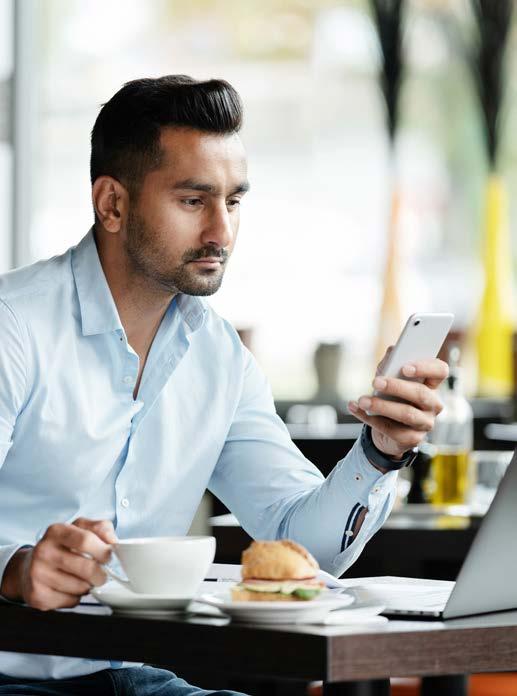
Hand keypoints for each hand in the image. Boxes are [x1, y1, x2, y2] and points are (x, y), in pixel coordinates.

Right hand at [0, 518, 116, 609]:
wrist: (29, 566)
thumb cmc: (61, 547)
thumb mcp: (79, 529)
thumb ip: (100, 529)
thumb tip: (114, 543)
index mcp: (56, 531)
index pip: (86, 540)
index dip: (103, 551)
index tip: (110, 557)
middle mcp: (43, 551)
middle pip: (86, 568)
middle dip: (101, 574)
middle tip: (102, 574)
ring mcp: (38, 574)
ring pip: (80, 587)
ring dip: (88, 586)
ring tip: (82, 579)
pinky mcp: (37, 595)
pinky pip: (71, 601)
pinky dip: (77, 597)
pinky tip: (70, 588)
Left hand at [348, 346, 448, 458]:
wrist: (385, 428)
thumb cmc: (390, 396)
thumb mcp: (389, 377)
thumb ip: (391, 363)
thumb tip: (393, 350)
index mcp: (431, 384)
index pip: (440, 371)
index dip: (426, 368)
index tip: (405, 367)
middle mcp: (433, 404)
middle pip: (421, 394)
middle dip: (396, 387)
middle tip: (375, 382)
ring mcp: (425, 423)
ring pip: (407, 414)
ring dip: (382, 406)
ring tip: (363, 400)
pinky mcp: (412, 439)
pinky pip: (391, 430)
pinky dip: (370, 419)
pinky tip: (355, 408)